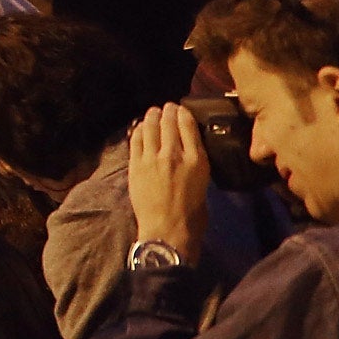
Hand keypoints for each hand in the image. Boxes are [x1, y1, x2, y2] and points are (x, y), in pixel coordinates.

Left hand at [125, 105, 210, 260]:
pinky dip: (138, 130)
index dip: (182, 113)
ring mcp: (152, 158)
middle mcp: (174, 154)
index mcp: (196, 159)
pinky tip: (140, 127)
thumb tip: (188, 150)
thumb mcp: (203, 183)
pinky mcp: (136, 165)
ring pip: (150, 127)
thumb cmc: (192, 214)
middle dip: (167, 112)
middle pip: (168, 123)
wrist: (167, 230)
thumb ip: (194, 162)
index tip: (180, 109)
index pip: (188, 125)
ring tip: (153, 113)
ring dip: (151, 117)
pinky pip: (135, 140)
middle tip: (166, 108)